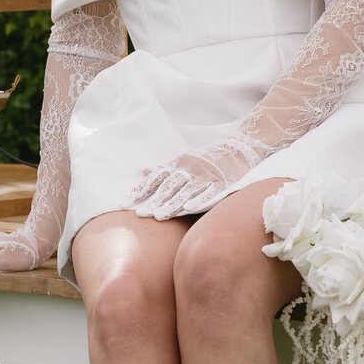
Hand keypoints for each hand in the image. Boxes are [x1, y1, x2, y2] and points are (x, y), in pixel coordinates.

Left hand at [129, 137, 263, 221]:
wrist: (238, 147)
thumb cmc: (207, 159)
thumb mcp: (183, 160)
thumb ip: (163, 168)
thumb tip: (140, 170)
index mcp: (179, 163)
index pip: (155, 178)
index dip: (140, 190)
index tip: (124, 203)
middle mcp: (191, 168)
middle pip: (169, 186)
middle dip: (155, 200)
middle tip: (141, 214)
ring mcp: (207, 175)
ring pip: (187, 191)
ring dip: (173, 204)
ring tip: (160, 216)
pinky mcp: (223, 182)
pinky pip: (210, 192)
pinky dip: (200, 200)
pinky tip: (189, 208)